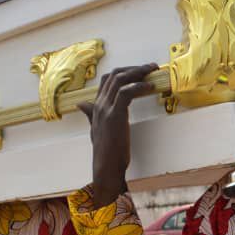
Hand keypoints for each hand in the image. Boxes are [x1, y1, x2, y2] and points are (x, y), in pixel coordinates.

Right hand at [79, 63, 159, 208]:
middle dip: (135, 68)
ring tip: (153, 71)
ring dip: (139, 72)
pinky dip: (139, 86)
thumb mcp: (95, 128)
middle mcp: (99, 104)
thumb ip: (90, 114)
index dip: (125, 71)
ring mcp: (106, 109)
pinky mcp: (115, 115)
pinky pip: (126, 92)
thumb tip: (81, 104)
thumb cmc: (105, 151)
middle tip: (151, 67)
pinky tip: (150, 86)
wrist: (105, 167)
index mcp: (96, 106)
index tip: (141, 71)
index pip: (108, 79)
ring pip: (120, 79)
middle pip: (115, 75)